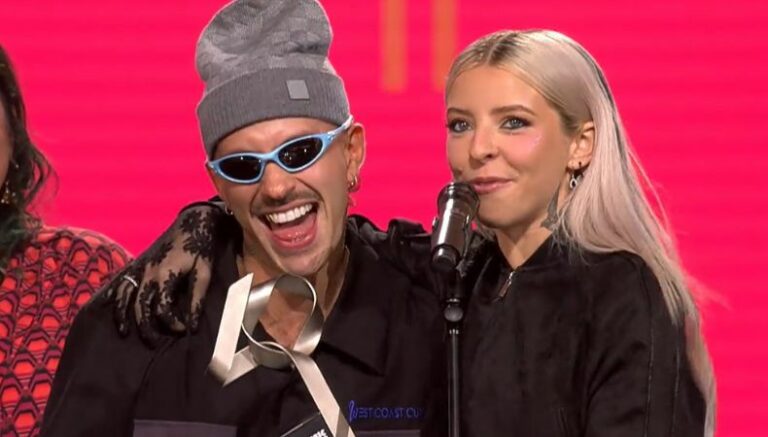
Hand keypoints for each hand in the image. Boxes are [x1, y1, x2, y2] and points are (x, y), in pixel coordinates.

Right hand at [103, 202, 223, 343]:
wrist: (193, 222)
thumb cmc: (201, 246)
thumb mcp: (204, 272)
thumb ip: (197, 298)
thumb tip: (193, 323)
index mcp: (165, 275)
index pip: (162, 309)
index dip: (172, 323)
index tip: (183, 329)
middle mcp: (148, 273)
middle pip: (140, 307)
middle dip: (146, 327)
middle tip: (154, 343)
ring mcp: (141, 268)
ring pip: (126, 296)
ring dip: (124, 315)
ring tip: (125, 332)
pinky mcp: (139, 264)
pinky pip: (122, 283)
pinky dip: (117, 298)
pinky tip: (115, 309)